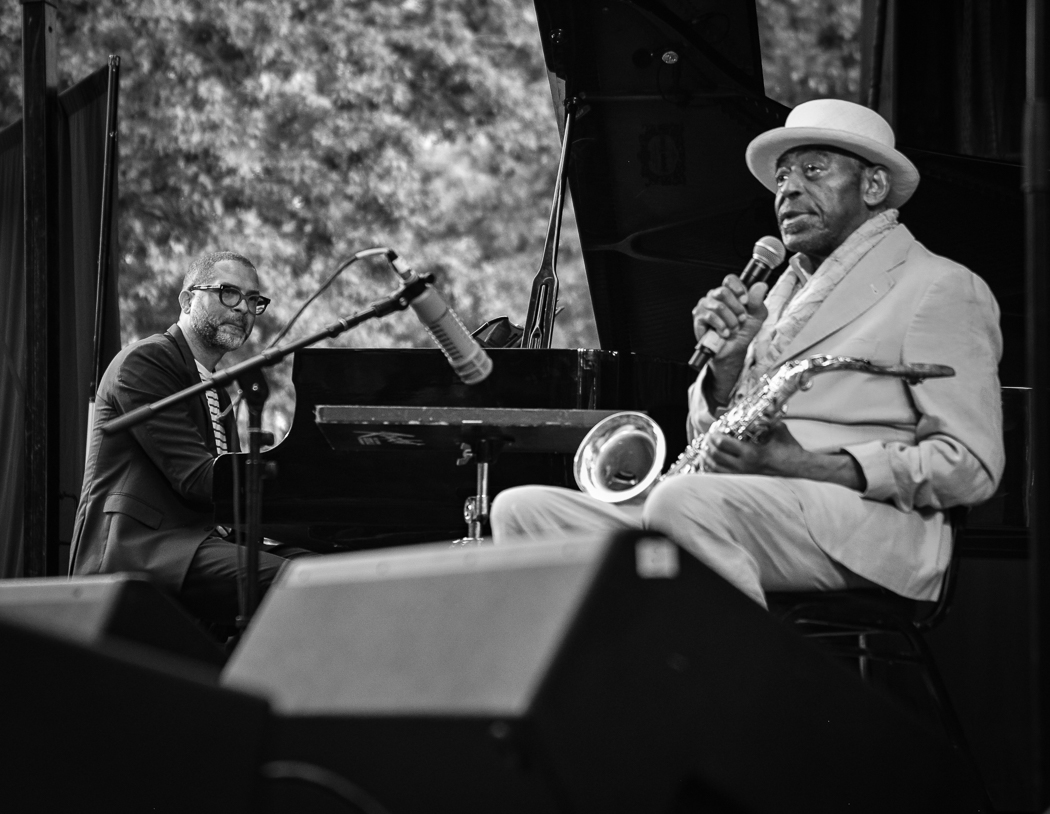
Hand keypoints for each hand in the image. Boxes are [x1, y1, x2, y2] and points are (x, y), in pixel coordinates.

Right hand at [691, 274, 769, 359]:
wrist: (733, 351)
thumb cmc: (743, 332)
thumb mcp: (757, 317)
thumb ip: (758, 301)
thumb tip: (761, 285)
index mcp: (729, 293)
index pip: (729, 280)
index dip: (738, 288)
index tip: (745, 301)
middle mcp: (714, 296)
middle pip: (723, 291)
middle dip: (736, 308)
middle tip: (741, 319)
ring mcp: (704, 306)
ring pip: (718, 306)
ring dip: (730, 320)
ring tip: (733, 329)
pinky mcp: (698, 317)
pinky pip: (710, 316)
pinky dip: (721, 326)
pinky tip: (725, 333)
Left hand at [701, 423, 866, 490]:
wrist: (799, 468)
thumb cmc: (790, 449)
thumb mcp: (780, 429)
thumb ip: (767, 417)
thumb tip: (761, 404)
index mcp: (752, 454)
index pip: (723, 444)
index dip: (714, 436)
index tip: (713, 430)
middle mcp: (745, 467)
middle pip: (715, 456)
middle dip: (708, 446)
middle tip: (707, 438)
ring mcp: (744, 475)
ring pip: (715, 469)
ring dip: (707, 458)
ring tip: (704, 449)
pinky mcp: (744, 480)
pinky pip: (721, 476)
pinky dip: (712, 469)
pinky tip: (709, 463)